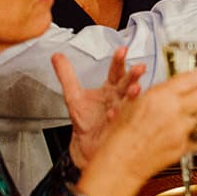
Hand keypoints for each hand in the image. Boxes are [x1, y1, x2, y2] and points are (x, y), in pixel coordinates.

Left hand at [54, 47, 143, 170]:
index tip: (122, 50)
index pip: (116, 71)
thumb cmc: (86, 120)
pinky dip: (116, 117)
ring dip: (133, 96)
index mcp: (111, 89)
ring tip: (135, 88)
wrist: (86, 145)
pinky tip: (114, 112)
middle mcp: (118, 99)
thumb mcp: (73, 95)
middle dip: (134, 76)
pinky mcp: (115, 128)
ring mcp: (120, 113)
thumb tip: (57, 56)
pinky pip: (118, 122)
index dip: (119, 61)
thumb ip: (66, 75)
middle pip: (127, 84)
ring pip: (128, 102)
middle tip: (139, 67)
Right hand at [79, 66, 196, 195]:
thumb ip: (158, 95)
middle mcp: (174, 111)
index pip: (195, 78)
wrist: (119, 163)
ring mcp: (181, 130)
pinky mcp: (184, 147)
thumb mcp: (133, 104)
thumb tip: (174, 89)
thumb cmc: (120, 136)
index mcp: (161, 96)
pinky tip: (196, 129)